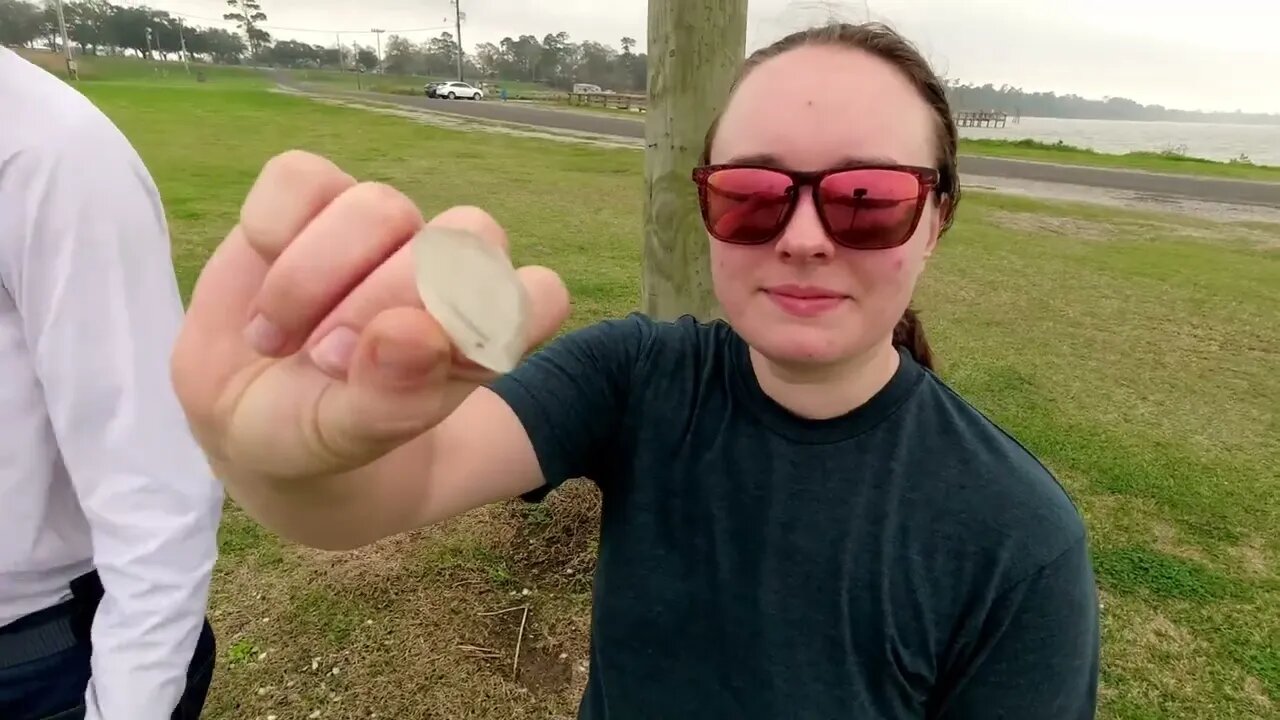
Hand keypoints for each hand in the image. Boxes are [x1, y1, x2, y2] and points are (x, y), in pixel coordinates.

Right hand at [171, 150, 570, 482]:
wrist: (240, 418)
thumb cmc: (314, 432)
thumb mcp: (344, 440)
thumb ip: (388, 400)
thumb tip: (413, 333)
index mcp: (484, 334)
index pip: (538, 297)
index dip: (491, 324)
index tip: (427, 367)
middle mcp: (446, 270)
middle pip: (463, 242)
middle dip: (383, 304)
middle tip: (327, 364)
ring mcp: (383, 228)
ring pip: (380, 207)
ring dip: (313, 278)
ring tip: (277, 341)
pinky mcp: (313, 197)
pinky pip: (302, 177)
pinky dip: (271, 234)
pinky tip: (259, 292)